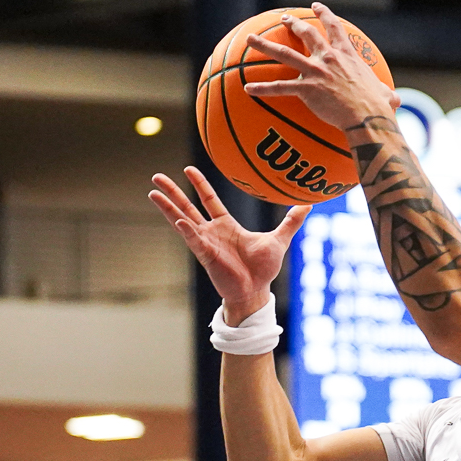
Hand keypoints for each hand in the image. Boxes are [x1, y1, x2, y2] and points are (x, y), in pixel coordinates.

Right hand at [149, 167, 307, 318]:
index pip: (209, 200)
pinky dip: (187, 230)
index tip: (188, 169)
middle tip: (156, 177)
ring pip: (183, 220)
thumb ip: (291, 221)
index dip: (199, 184)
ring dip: (169, 207)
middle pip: (187, 206)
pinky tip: (178, 219)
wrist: (256, 290)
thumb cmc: (263, 269)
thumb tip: (308, 204)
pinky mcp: (206, 255)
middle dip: (173, 192)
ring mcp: (206, 243)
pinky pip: (194, 240)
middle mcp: (212, 232)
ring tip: (152, 193)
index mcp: (226, 225)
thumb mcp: (279, 239)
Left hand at [242, 3, 400, 130]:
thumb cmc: (378, 108)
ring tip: (250, 39)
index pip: (334, 28)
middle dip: (293, 24)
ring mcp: (315, 71)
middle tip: (283, 18)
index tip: (316, 7)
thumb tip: (396, 99)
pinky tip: (247, 88)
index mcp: (346, 55)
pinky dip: (262, 88)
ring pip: (284, 53)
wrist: (367, 116)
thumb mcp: (387, 95)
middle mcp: (329, 57)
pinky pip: (279, 87)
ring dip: (264, 45)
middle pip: (307, 34)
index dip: (324, 15)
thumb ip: (387, 94)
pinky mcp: (306, 89)